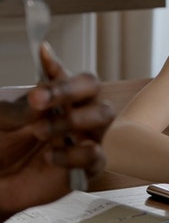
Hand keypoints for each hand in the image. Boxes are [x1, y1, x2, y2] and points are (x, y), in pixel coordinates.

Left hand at [0, 44, 113, 220]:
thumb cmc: (1, 147)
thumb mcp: (3, 122)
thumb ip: (22, 109)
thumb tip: (40, 96)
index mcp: (54, 97)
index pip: (63, 73)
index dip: (56, 65)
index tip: (42, 55)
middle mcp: (74, 112)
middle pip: (93, 88)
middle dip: (68, 90)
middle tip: (39, 100)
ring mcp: (84, 138)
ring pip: (104, 116)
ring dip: (73, 120)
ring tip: (40, 131)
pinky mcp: (87, 167)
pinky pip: (96, 156)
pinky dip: (73, 155)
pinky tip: (49, 157)